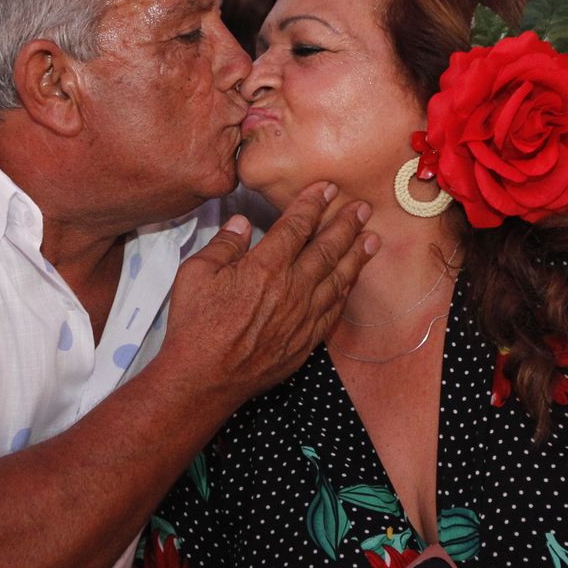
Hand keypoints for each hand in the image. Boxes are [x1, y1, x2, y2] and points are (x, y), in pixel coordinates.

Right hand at [162, 182, 378, 399]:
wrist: (205, 378)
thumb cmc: (196, 326)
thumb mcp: (196, 273)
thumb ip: (223, 244)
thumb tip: (240, 224)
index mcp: (265, 266)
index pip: (296, 226)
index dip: (313, 204)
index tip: (327, 188)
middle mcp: (291, 288)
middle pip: (327, 248)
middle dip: (346, 224)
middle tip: (363, 208)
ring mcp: (303, 316)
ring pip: (338, 278)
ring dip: (356, 256)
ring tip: (372, 239)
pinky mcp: (305, 340)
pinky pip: (334, 309)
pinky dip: (346, 291)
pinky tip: (352, 281)